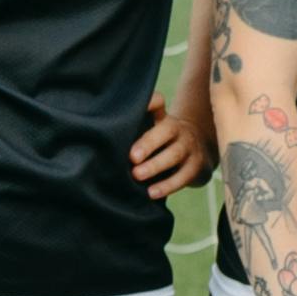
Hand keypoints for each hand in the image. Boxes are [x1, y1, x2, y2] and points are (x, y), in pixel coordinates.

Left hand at [126, 78, 216, 195]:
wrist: (195, 153)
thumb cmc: (161, 144)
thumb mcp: (151, 131)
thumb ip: (133, 131)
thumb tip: (101, 141)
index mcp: (162, 118)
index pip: (157, 103)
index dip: (148, 102)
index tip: (134, 109)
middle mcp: (177, 129)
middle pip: (166, 130)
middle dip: (148, 143)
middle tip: (132, 157)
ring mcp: (189, 147)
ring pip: (175, 154)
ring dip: (155, 165)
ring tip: (137, 175)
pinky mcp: (196, 166)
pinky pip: (183, 176)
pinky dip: (167, 185)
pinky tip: (152, 193)